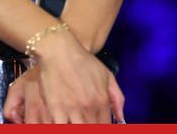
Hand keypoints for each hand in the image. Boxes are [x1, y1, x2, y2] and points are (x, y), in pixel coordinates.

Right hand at [4, 64, 125, 123]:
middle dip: (90, 128)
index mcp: (102, 101)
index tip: (97, 124)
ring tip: (75, 122)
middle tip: (85, 122)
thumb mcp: (107, 75)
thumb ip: (117, 98)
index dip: (102, 129)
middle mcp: (89, 107)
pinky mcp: (55, 109)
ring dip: (76, 127)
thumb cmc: (83, 62)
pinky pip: (60, 127)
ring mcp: (72, 109)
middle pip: (91, 129)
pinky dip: (63, 127)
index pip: (105, 127)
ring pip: (77, 130)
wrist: (60, 51)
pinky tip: (65, 123)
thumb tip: (121, 118)